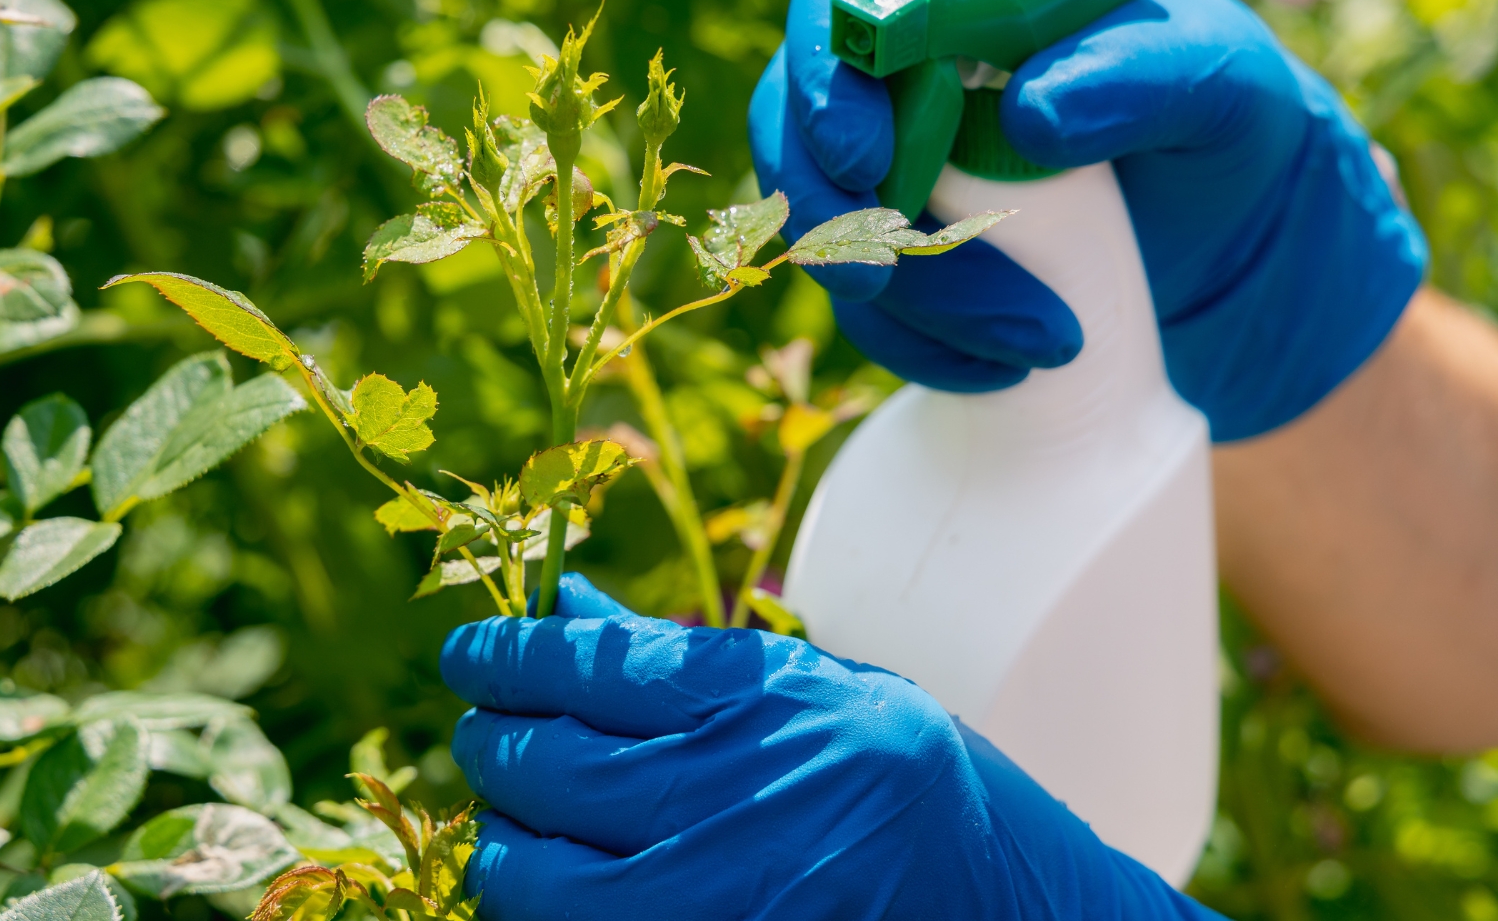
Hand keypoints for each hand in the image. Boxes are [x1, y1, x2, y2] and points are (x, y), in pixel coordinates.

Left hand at [440, 574, 1221, 920]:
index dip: (507, 654)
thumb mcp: (826, 691)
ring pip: (535, 878)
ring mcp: (723, 896)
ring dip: (501, 845)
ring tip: (508, 821)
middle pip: (543, 767)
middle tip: (482, 730)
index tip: (471, 651)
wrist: (1026, 915)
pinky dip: (546, 913)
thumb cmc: (929, 787)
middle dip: (488, 743)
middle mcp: (741, 795)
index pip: (589, 666)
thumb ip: (686, 659)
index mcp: (772, 702)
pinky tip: (553, 887)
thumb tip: (565, 607)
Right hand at [750, 0, 1426, 440]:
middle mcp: (904, 72)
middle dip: (829, 211)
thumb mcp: (1214, 83)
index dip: (828, 77)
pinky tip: (1006, 368)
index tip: (868, 156)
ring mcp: (895, 169)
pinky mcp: (904, 258)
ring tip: (1034, 342)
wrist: (1236, 230)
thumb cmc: (1223, 119)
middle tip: (880, 280)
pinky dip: (923, 349)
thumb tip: (1028, 116)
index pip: (845, 2)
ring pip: (826, 231)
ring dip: (906, 301)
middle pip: (796, 124)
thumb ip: (1136, 76)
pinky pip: (869, 309)